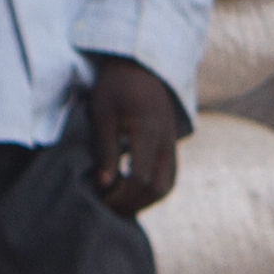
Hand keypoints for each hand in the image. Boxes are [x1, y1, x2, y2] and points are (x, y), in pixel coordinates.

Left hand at [85, 58, 186, 217]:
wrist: (141, 66)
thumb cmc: (116, 87)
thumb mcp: (102, 114)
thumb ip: (105, 149)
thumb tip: (105, 185)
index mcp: (147, 130)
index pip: (140, 177)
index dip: (121, 195)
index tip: (101, 198)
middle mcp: (165, 140)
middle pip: (158, 188)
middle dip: (134, 203)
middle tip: (110, 206)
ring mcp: (172, 144)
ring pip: (167, 186)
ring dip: (145, 201)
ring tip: (121, 203)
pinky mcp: (172, 145)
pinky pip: (169, 177)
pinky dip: (153, 190)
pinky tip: (133, 192)